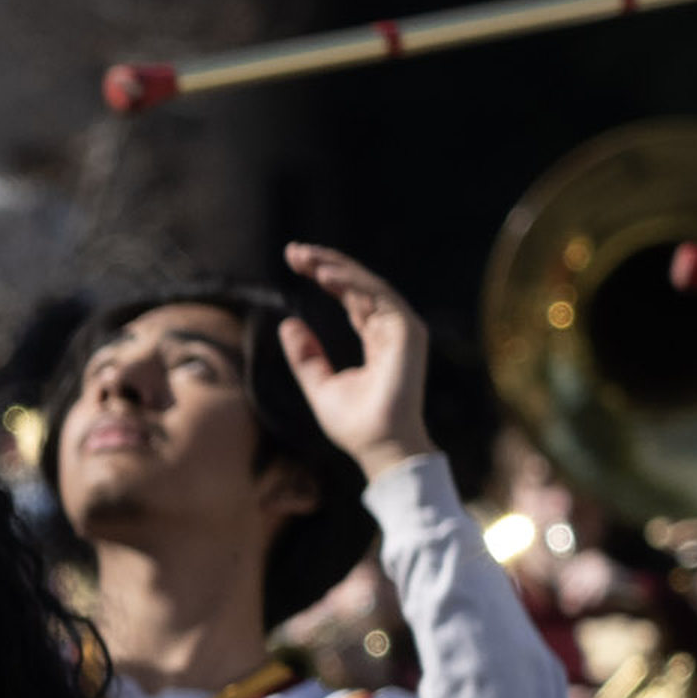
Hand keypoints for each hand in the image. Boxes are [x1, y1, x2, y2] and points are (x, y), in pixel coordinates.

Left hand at [281, 245, 432, 481]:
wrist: (378, 446)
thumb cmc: (354, 423)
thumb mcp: (319, 384)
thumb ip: (306, 355)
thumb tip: (288, 323)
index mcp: (376, 339)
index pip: (352, 297)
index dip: (327, 276)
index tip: (295, 262)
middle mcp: (391, 331)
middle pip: (360, 285)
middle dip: (328, 264)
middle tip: (294, 250)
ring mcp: (402, 331)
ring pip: (370, 286)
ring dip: (338, 267)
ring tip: (306, 257)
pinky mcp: (407, 334)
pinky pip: (379, 298)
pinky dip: (353, 283)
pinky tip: (326, 274)